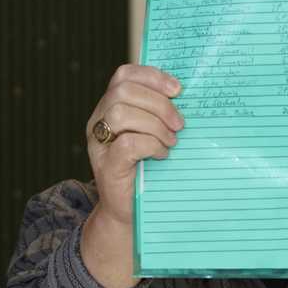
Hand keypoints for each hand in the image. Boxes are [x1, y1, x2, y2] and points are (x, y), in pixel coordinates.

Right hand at [84, 64, 182, 229]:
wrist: (130, 212)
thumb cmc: (147, 171)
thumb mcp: (153, 134)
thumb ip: (159, 113)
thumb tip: (188, 93)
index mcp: (110, 107)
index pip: (124, 75)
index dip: (152, 76)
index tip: (178, 90)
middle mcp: (99, 121)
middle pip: (123, 90)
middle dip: (158, 103)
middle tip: (179, 124)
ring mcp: (99, 144)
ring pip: (121, 112)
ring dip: (155, 124)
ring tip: (171, 141)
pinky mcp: (106, 166)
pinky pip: (127, 143)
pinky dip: (151, 144)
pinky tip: (162, 154)